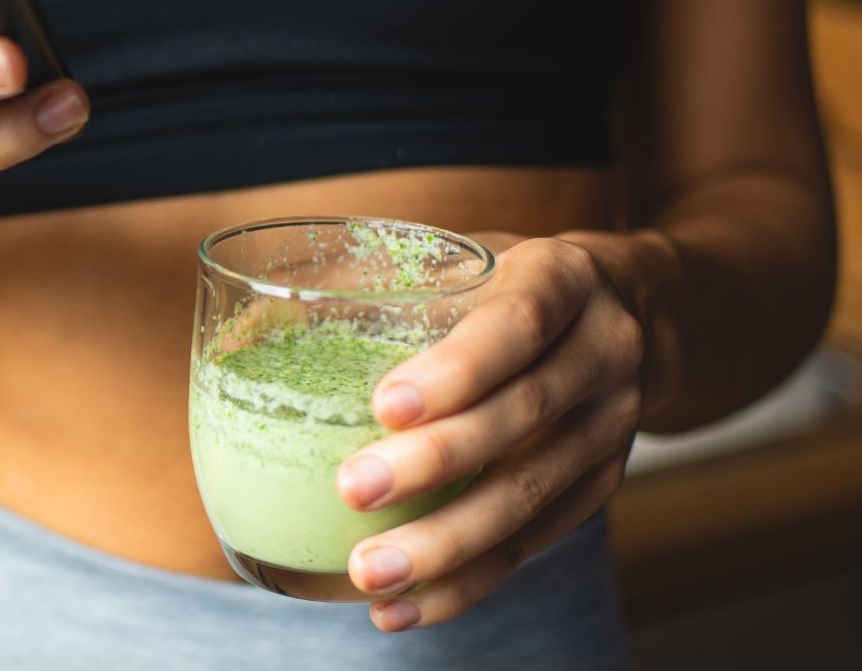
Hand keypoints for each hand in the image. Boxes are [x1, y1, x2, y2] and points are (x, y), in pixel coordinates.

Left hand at [336, 232, 651, 631]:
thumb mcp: (456, 254)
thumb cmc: (498, 282)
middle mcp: (603, 351)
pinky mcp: (600, 488)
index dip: (457, 368)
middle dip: (437, 464)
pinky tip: (404, 608)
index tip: (385, 405)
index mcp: (563, 277)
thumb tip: (239, 326)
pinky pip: (534, 545)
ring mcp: (612, 427)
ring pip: (533, 495)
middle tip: (354, 489)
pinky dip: (467, 583)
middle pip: (527, 414)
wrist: (623, 315)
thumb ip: (368, 282)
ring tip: (370, 573)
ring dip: (449, 544)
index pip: (519, 322)